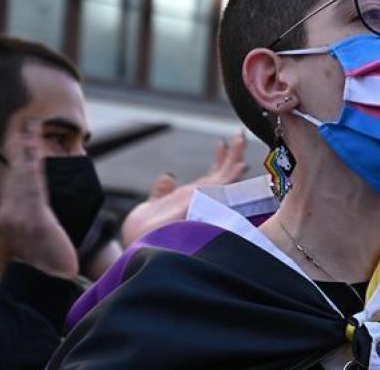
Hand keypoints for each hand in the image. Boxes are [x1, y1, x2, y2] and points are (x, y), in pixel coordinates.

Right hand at [0, 123, 77, 279]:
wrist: (49, 280)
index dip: (18, 155)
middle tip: (23, 121)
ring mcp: (18, 216)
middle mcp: (9, 213)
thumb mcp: (42, 229)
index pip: (14, 178)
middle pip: (15, 172)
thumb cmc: (50, 256)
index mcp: (10, 215)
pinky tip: (36, 152)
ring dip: (27, 150)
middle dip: (19, 145)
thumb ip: (39, 210)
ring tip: (31, 128)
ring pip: (23, 175)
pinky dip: (33, 166)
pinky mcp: (34, 219)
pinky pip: (33, 187)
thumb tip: (43, 194)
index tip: (21, 135)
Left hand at [120, 133, 247, 244]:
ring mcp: (203, 201)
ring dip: (235, 158)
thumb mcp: (150, 207)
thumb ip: (162, 193)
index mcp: (191, 199)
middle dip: (233, 155)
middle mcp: (200, 199)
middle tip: (240, 134)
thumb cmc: (143, 235)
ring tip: (240, 138)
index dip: (219, 160)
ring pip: (226, 177)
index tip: (222, 143)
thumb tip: (168, 176)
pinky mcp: (202, 202)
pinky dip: (232, 175)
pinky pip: (221, 187)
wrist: (139, 245)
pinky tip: (240, 163)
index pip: (211, 177)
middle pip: (223, 175)